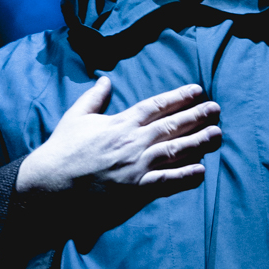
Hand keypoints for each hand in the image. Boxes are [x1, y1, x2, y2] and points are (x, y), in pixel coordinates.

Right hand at [15, 77, 220, 197]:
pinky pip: (166, 181)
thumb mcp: (76, 117)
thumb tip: (105, 79)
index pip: (157, 105)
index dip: (180, 97)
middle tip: (217, 110)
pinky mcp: (135, 190)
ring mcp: (136, 166)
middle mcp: (133, 141)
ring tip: (218, 135)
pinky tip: (202, 171)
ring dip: (199, 142)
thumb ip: (94, 98)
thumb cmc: (61, 150)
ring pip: (175, 150)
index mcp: (120, 122)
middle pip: (172, 125)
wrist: (51, 184)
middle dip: (198, 116)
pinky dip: (185, 176)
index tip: (198, 90)